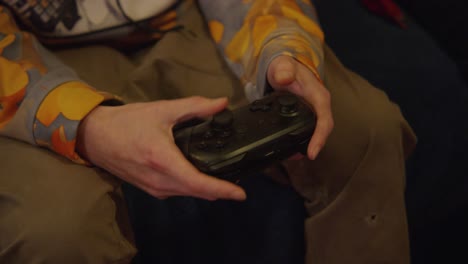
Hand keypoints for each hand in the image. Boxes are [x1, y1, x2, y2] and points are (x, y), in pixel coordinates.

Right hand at [76, 96, 246, 200]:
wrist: (94, 137)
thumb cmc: (126, 123)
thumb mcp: (162, 110)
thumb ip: (195, 107)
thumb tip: (222, 103)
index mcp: (163, 160)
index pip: (197, 183)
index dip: (221, 190)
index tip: (241, 194)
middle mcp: (159, 180)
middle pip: (196, 192)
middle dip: (219, 191)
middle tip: (237, 184)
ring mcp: (153, 188)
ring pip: (187, 194)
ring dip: (206, 191)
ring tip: (223, 181)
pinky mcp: (149, 189)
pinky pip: (176, 192)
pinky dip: (191, 188)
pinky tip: (199, 178)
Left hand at [267, 55, 333, 159]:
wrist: (283, 69)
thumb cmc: (285, 67)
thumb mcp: (282, 66)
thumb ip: (283, 70)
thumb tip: (284, 77)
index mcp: (318, 96)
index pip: (324, 120)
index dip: (320, 137)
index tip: (312, 152)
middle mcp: (319, 106)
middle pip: (322, 130)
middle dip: (315, 145)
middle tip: (302, 157)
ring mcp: (313, 113)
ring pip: (315, 133)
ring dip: (306, 146)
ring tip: (292, 158)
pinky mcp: (306, 117)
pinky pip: (306, 131)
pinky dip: (300, 142)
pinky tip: (289, 151)